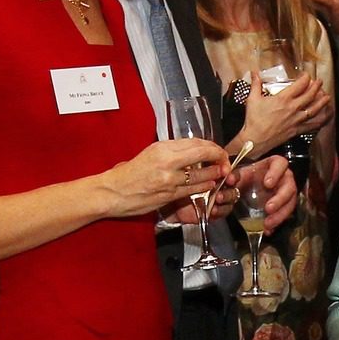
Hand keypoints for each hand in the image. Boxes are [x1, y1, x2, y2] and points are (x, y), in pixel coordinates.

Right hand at [107, 138, 229, 221]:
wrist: (113, 192)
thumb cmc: (129, 173)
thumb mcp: (150, 153)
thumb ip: (172, 152)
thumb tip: (192, 151)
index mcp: (162, 148)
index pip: (196, 143)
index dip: (213, 147)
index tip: (218, 151)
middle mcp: (167, 161)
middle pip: (203, 155)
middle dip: (219, 159)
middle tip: (225, 163)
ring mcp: (169, 179)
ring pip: (201, 175)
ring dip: (214, 175)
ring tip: (220, 174)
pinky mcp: (170, 195)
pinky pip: (193, 190)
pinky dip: (204, 186)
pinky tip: (209, 185)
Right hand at [241, 71, 331, 152]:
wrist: (255, 139)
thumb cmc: (254, 120)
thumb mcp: (253, 99)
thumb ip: (256, 84)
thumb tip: (254, 73)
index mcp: (283, 99)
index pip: (300, 85)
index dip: (306, 78)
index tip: (307, 76)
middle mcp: (292, 108)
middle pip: (309, 95)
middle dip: (316, 87)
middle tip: (320, 83)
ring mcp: (296, 120)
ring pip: (313, 110)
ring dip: (322, 102)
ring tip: (327, 97)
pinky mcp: (296, 130)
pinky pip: (311, 126)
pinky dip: (319, 121)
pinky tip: (324, 118)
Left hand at [242, 155, 296, 231]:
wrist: (255, 185)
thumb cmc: (252, 176)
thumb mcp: (243, 173)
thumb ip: (236, 176)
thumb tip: (229, 180)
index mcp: (276, 165)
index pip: (281, 164)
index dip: (276, 174)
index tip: (267, 183)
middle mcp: (285, 179)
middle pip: (289, 188)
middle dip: (279, 199)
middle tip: (268, 208)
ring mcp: (287, 194)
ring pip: (289, 205)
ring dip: (279, 216)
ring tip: (267, 224)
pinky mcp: (285, 207)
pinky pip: (284, 217)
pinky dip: (275, 224)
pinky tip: (267, 230)